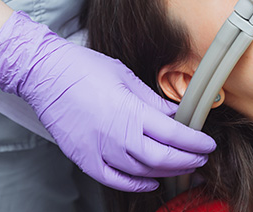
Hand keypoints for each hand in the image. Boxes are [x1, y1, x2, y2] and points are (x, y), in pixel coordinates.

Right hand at [0, 11, 215, 191]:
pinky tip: (151, 181)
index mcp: (132, 113)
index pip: (175, 135)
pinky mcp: (84, 159)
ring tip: (182, 166)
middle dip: (188, 160)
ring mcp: (99, 151)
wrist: (44, 74)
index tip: (208, 144)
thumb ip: (153, 101)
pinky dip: (136, 184)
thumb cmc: (83, 69)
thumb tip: (175, 113)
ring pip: (142, 171)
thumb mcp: (126, 77)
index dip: (196, 142)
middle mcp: (118, 137)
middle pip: (163, 158)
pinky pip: (115, 180)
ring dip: (167, 172)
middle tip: (202, 158)